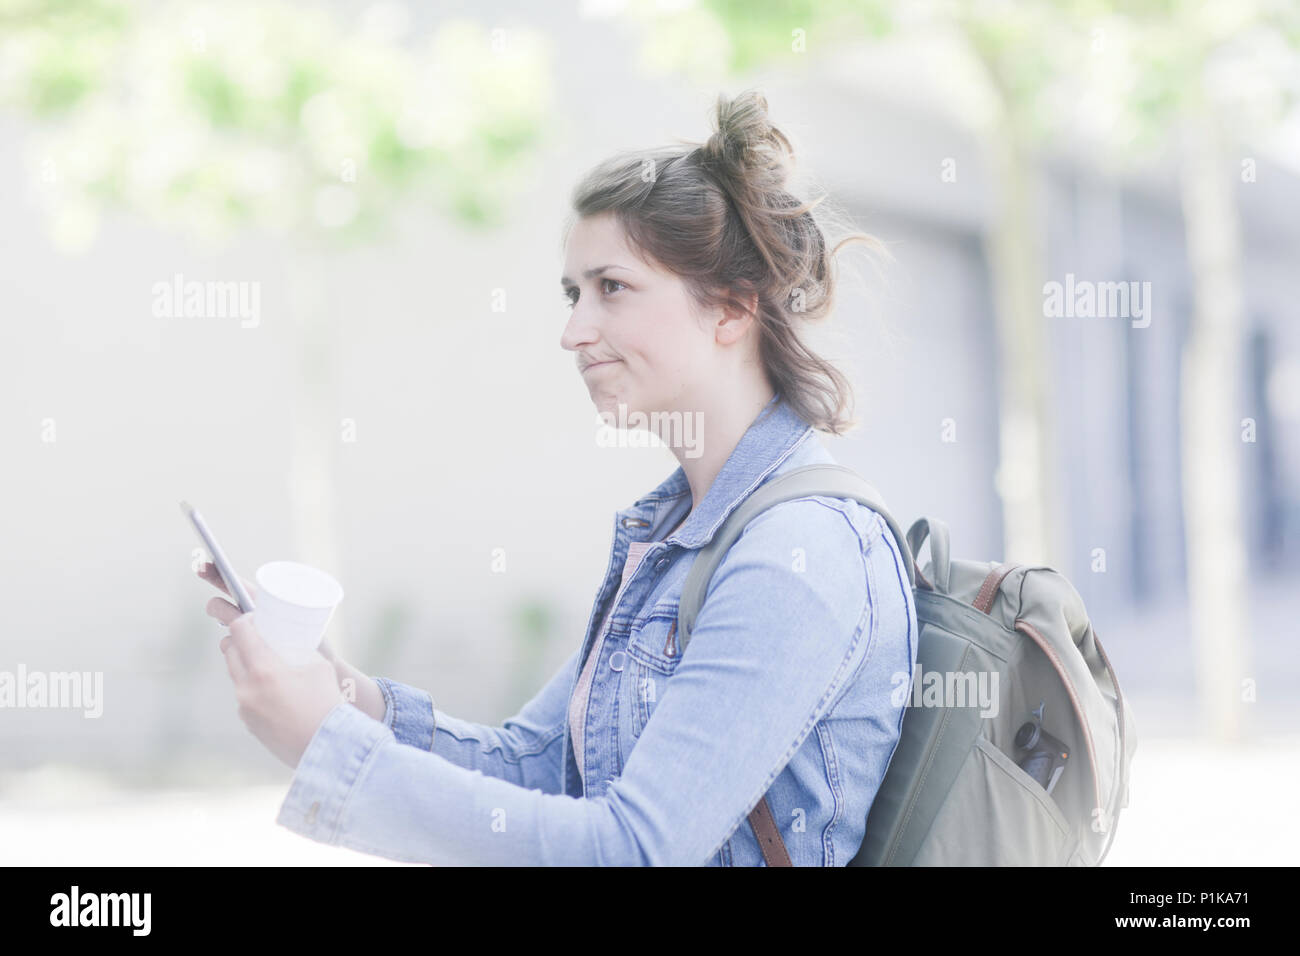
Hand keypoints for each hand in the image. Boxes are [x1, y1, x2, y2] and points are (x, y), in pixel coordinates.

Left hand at [197, 562, 386, 721]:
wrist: (327, 746)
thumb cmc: (327, 703)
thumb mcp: (318, 666)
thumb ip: (297, 651)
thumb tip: (287, 645)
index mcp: (263, 669)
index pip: (239, 632)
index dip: (245, 620)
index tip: (255, 619)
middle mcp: (247, 688)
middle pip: (230, 652)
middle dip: (241, 641)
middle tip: (258, 638)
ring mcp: (245, 708)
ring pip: (235, 676)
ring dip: (246, 665)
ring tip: (268, 665)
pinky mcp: (249, 724)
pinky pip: (244, 697)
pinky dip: (253, 688)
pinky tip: (274, 692)